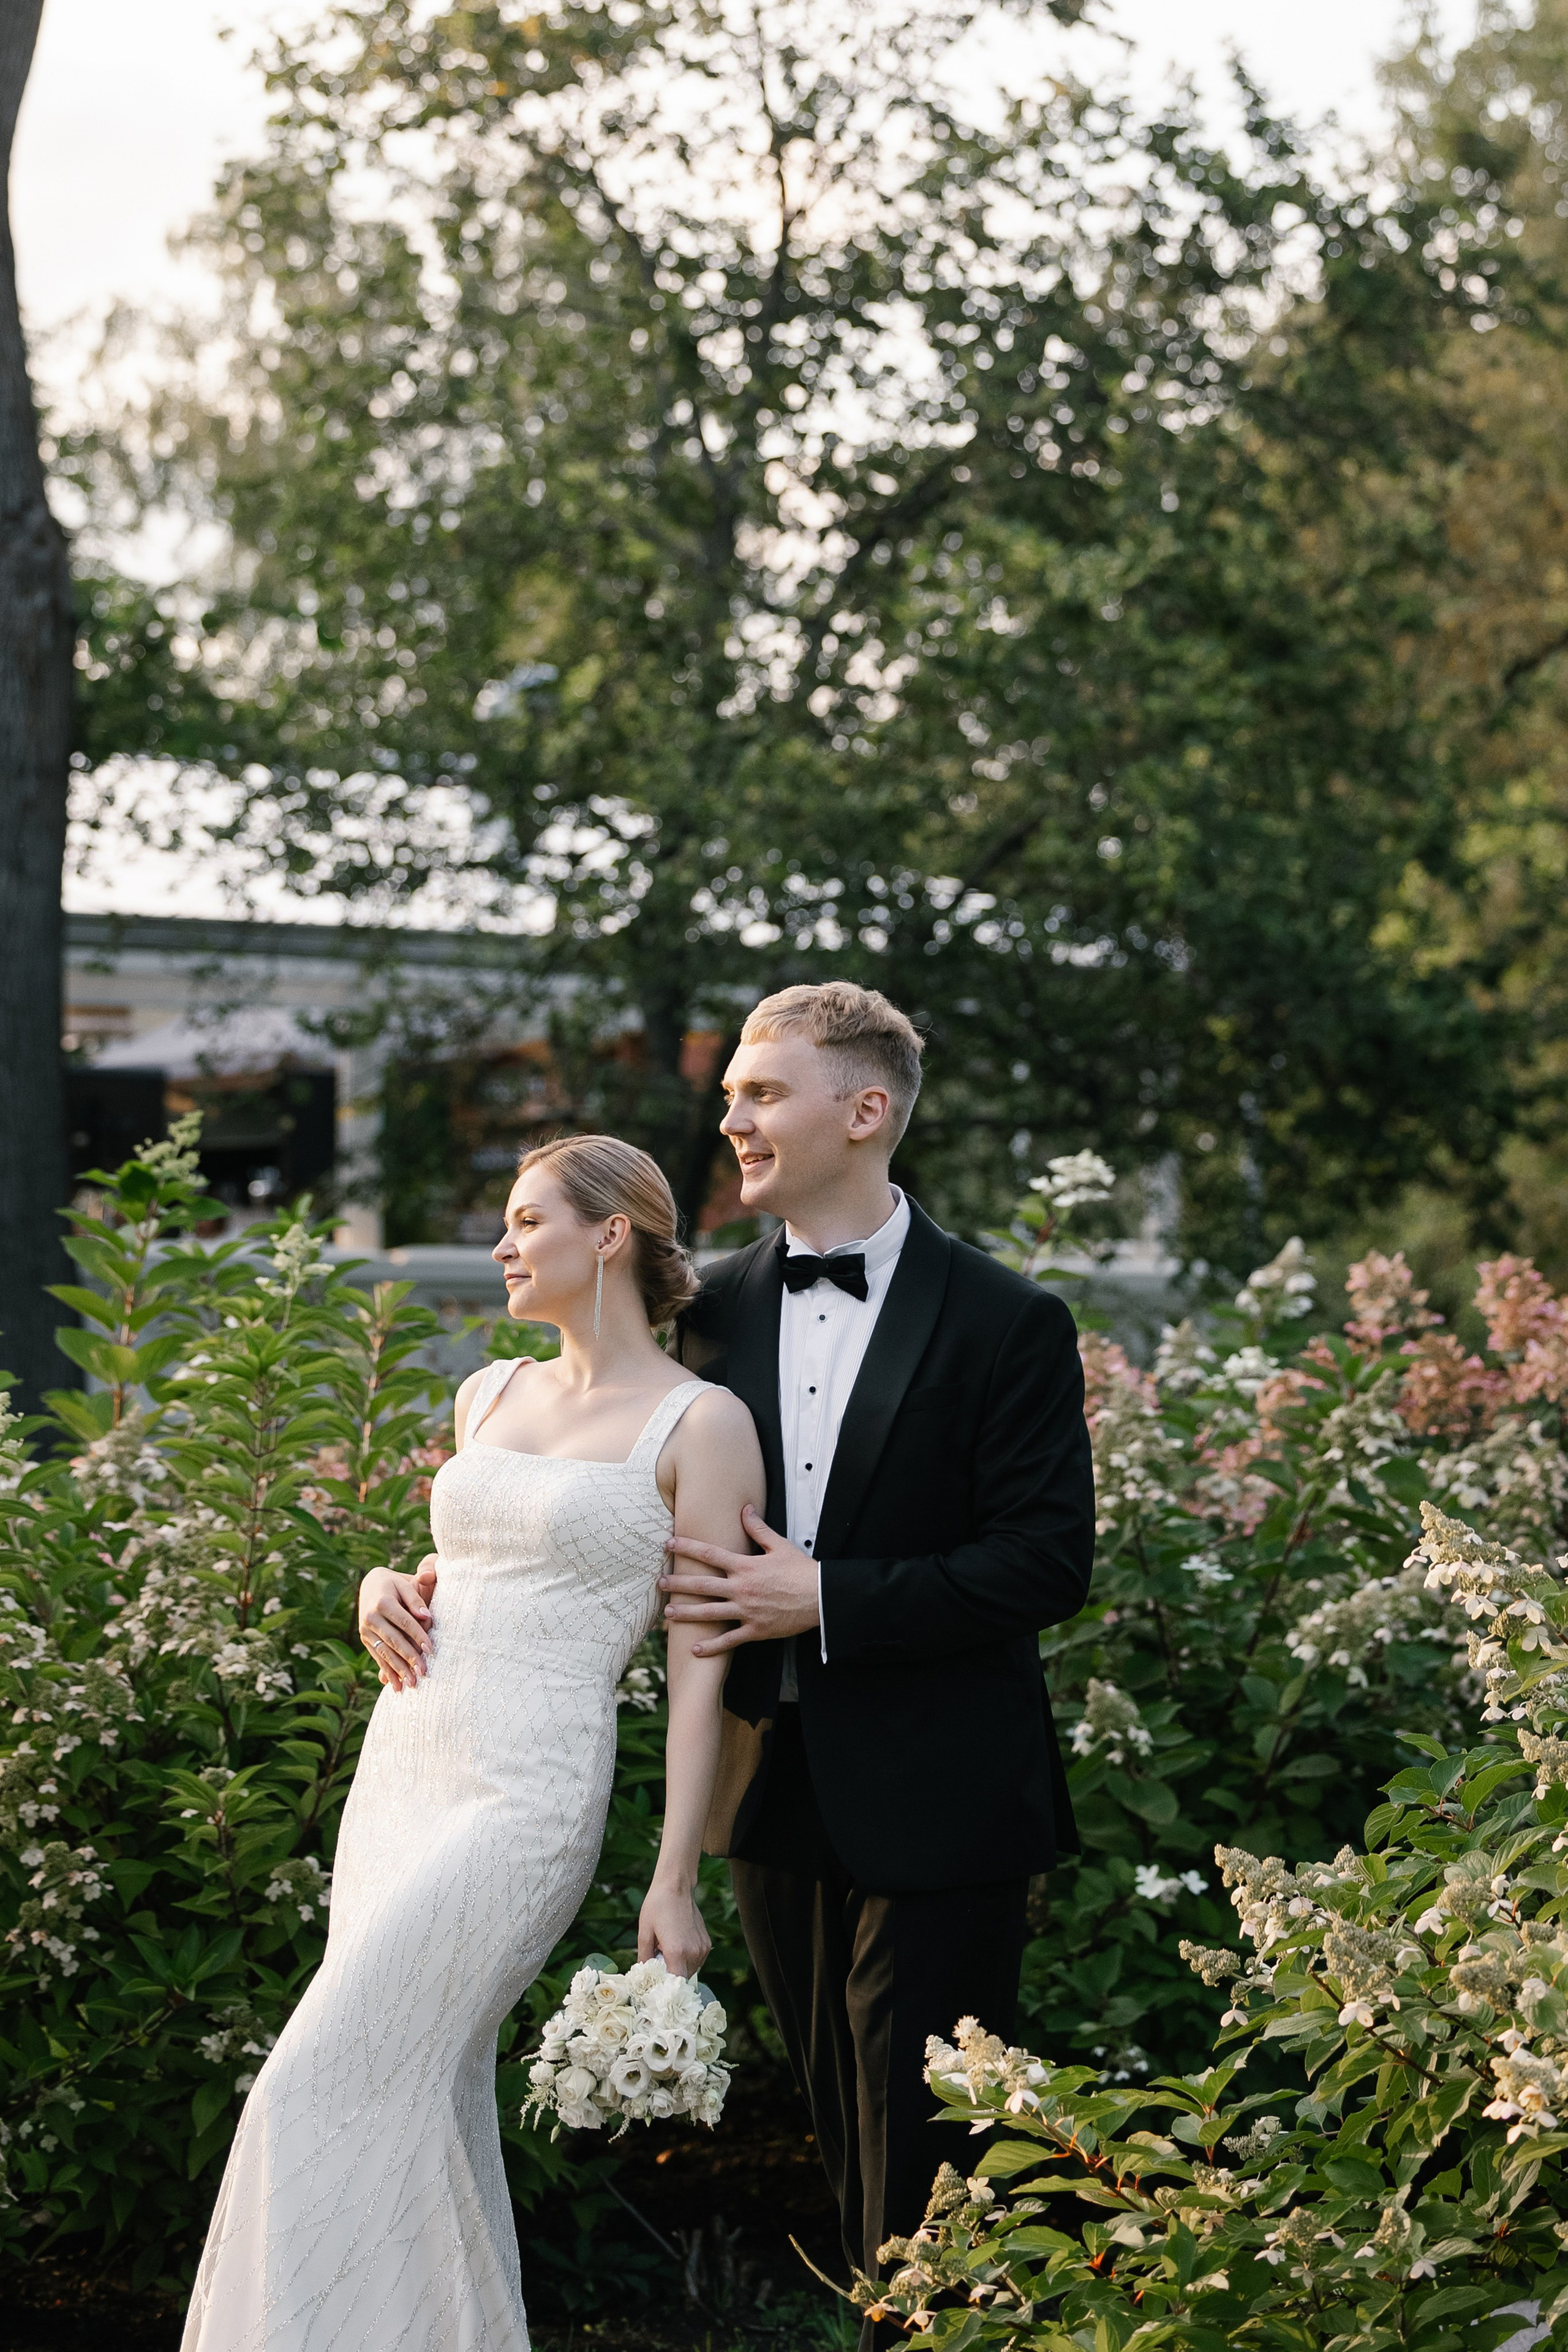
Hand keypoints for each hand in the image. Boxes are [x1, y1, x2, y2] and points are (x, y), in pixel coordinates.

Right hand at [358, 1557, 436, 1691]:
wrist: (370, 1584)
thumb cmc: (395, 1584)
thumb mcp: (404, 1584)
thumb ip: (416, 1599)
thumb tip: (426, 1617)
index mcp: (383, 1602)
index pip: (404, 1622)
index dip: (418, 1635)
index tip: (430, 1650)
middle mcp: (371, 1617)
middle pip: (394, 1640)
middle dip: (409, 1658)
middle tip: (423, 1672)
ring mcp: (365, 1630)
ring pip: (384, 1652)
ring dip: (398, 1670)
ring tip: (412, 1683)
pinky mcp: (365, 1639)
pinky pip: (377, 1657)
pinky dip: (387, 1672)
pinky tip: (396, 1686)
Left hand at [637, 1879, 710, 1980]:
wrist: (676, 1886)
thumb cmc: (657, 1906)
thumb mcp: (644, 1933)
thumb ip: (644, 1958)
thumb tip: (642, 1975)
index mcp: (677, 1952)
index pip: (674, 1984)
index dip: (664, 1987)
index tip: (655, 1983)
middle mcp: (693, 1952)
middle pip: (682, 1980)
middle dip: (670, 1977)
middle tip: (657, 1965)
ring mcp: (702, 1948)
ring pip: (690, 1971)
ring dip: (679, 1968)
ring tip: (666, 1951)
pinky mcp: (706, 1943)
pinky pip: (696, 1961)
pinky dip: (687, 1960)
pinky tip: (677, 1946)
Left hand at [659, 1505, 818, 1656]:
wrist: (820, 1597)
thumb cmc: (801, 1570)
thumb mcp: (779, 1545)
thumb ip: (758, 1529)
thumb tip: (745, 1509)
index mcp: (746, 1566)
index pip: (710, 1554)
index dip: (688, 1547)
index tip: (669, 1543)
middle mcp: (742, 1589)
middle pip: (703, 1585)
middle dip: (679, 1583)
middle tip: (659, 1582)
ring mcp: (747, 1611)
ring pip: (710, 1613)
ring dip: (687, 1613)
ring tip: (667, 1613)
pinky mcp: (755, 1629)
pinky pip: (729, 1640)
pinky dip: (711, 1646)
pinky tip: (694, 1649)